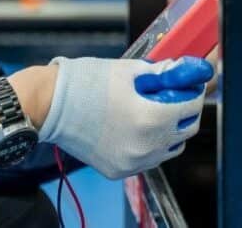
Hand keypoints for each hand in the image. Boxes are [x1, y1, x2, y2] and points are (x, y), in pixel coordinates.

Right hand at [37, 56, 212, 179]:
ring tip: (152, 113)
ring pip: (169, 149)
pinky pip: (147, 160)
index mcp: (152, 117)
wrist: (50, 105)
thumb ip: (160, 74)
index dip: (192, 92)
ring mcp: (132, 162)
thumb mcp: (127, 70)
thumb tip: (182, 71)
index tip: (188, 84)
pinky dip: (148, 145)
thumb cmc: (84, 82)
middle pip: (186, 131)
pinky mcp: (119, 171)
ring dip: (169, 131)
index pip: (192, 106)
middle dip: (184, 112)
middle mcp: (146, 146)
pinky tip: (133, 128)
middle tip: (173, 97)